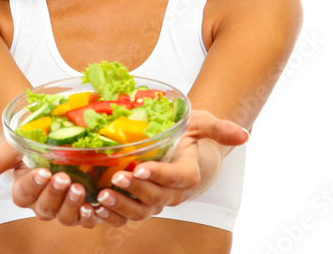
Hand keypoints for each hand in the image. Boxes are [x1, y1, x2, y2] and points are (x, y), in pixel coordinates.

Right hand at [0, 140, 100, 227]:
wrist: (51, 138)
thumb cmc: (28, 144)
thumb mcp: (12, 148)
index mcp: (24, 190)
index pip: (24, 194)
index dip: (32, 185)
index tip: (40, 171)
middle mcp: (42, 203)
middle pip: (44, 208)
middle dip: (53, 194)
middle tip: (63, 177)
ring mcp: (63, 205)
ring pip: (64, 216)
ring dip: (71, 205)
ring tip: (78, 187)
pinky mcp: (83, 205)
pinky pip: (86, 218)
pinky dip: (90, 215)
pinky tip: (95, 205)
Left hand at [86, 110, 248, 226]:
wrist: (183, 149)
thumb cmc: (191, 134)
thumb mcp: (202, 123)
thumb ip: (219, 128)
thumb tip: (244, 134)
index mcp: (188, 173)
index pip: (177, 178)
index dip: (160, 175)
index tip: (141, 167)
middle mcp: (173, 191)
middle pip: (156, 197)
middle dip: (135, 189)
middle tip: (116, 177)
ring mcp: (157, 200)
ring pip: (141, 211)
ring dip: (122, 206)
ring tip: (103, 195)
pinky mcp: (142, 203)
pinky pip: (128, 216)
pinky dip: (113, 216)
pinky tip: (96, 209)